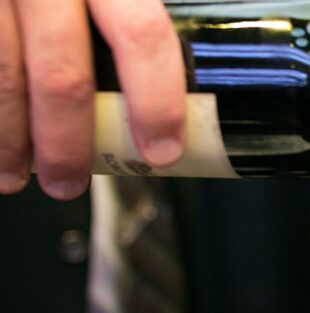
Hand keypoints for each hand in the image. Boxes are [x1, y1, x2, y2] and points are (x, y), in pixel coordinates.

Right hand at [1, 0, 185, 198]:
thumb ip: (134, 5)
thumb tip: (177, 62)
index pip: (142, 35)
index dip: (156, 102)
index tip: (162, 149)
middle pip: (61, 74)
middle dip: (67, 143)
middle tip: (68, 183)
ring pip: (0, 76)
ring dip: (5, 139)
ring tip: (13, 175)